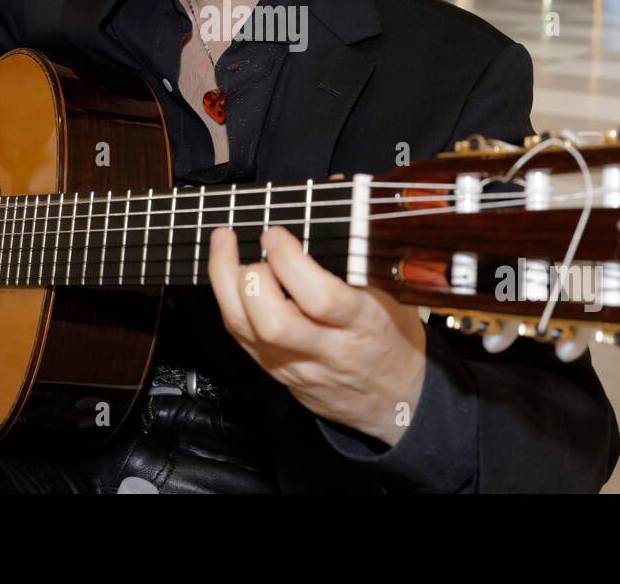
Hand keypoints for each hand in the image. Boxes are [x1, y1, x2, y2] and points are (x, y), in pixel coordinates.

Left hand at [208, 225, 426, 446]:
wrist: (394, 400)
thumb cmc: (394, 338)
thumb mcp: (394, 298)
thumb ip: (361, 267)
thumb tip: (322, 219)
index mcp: (363, 325)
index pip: (321, 299)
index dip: (290, 263)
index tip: (277, 234)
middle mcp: (326, 350)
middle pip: (273, 322)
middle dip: (253, 276)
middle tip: (257, 244)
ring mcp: (296, 366)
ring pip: (245, 330)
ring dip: (225, 282)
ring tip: (225, 244)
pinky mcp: (275, 372)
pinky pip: (240, 336)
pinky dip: (229, 299)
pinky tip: (228, 274)